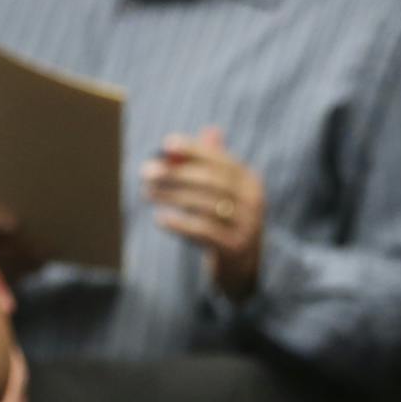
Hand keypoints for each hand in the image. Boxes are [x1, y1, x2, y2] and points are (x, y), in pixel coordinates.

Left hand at [141, 125, 265, 299]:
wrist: (242, 266)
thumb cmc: (224, 220)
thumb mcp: (222, 192)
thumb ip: (211, 165)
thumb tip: (198, 135)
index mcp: (250, 181)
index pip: (220, 159)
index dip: (194, 150)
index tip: (166, 144)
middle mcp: (254, 200)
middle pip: (211, 181)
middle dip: (176, 173)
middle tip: (146, 171)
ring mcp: (248, 224)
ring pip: (204, 205)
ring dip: (171, 196)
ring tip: (146, 192)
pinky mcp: (235, 247)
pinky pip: (203, 231)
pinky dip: (179, 223)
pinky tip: (160, 218)